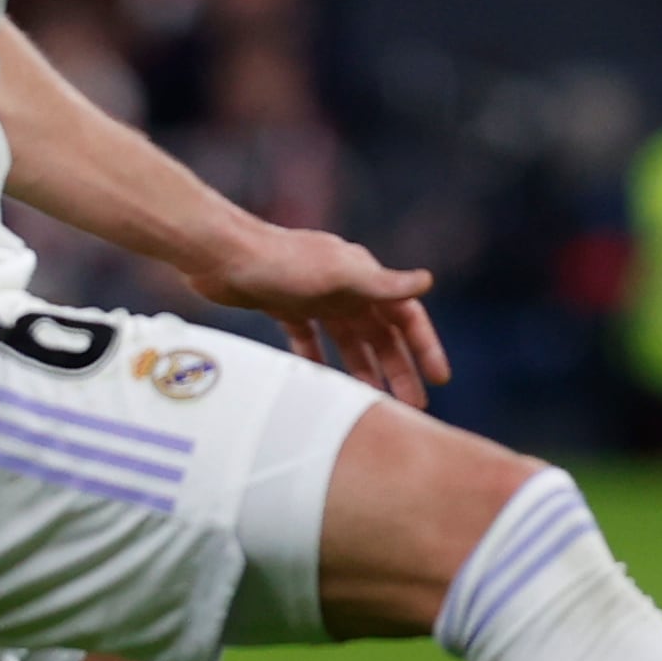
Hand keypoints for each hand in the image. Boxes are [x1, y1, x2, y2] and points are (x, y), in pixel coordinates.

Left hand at [191, 223, 451, 408]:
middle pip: (381, 334)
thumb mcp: (338, 274)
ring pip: (349, 341)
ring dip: (364, 370)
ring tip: (373, 404)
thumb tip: (428, 281)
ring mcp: (315, 297)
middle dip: (399, 368)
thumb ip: (382, 283)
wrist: (221, 254)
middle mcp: (344, 286)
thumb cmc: (281, 262)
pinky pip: (310, 340)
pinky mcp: (285, 306)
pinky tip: (322, 385)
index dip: (425, 346)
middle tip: (414, 406)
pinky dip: (320, 361)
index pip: (406, 316)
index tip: (440, 378)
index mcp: (363, 276)